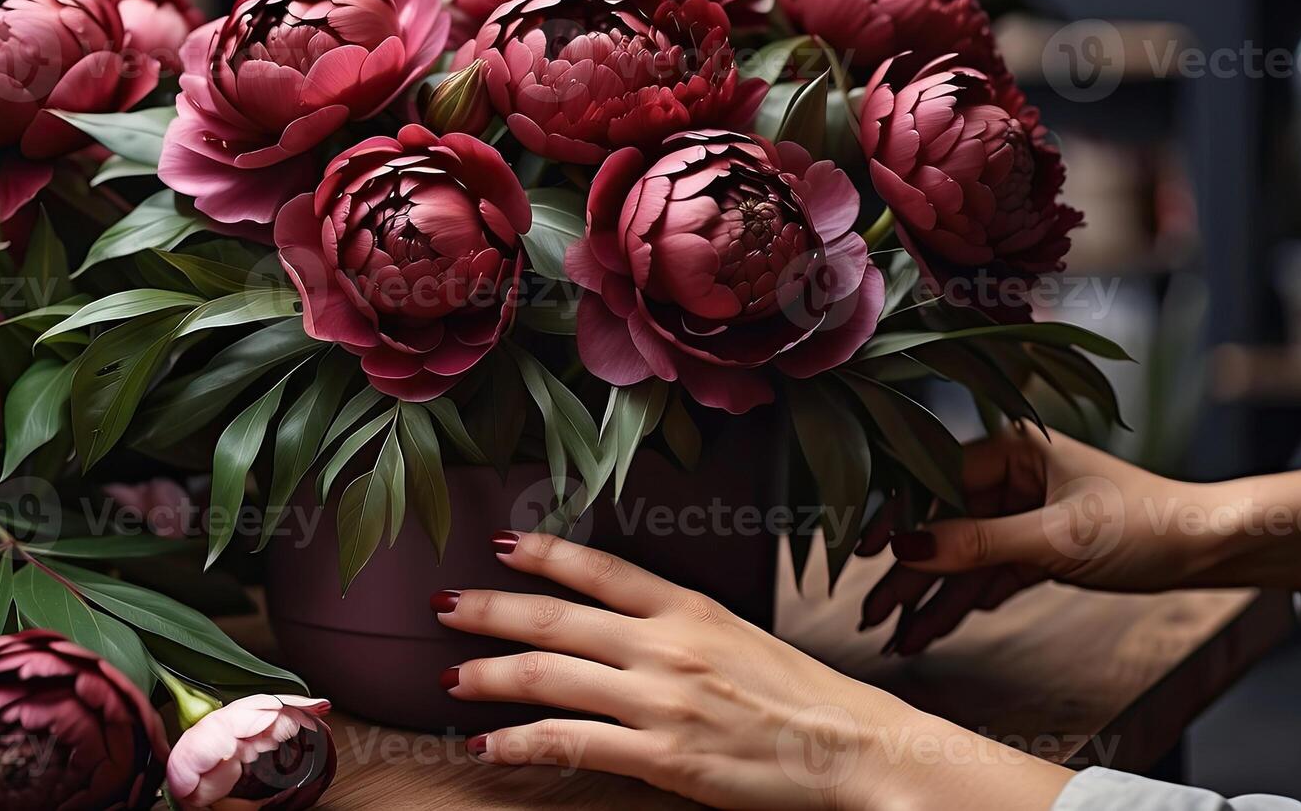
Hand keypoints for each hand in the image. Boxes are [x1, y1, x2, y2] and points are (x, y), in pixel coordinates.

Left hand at [434, 532, 1073, 810]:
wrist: (855, 746)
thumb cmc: (808, 697)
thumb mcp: (745, 638)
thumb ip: (686, 631)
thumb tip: (635, 630)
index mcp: (691, 608)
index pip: (601, 568)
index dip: (546, 552)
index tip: (503, 544)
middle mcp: (667, 644)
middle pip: (558, 617)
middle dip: (492, 610)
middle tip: (446, 605)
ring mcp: (660, 699)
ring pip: (551, 676)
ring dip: (491, 675)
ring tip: (453, 678)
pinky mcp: (662, 755)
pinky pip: (571, 743)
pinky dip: (521, 742)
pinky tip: (488, 745)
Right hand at [858, 427, 1300, 655]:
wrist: (1214, 547)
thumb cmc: (1144, 523)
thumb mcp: (1055, 537)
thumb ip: (978, 544)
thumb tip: (905, 549)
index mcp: (1012, 447)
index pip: (934, 480)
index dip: (897, 520)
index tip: (862, 555)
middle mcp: (1010, 473)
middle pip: (943, 524)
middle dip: (909, 574)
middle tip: (872, 613)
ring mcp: (1022, 510)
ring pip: (963, 555)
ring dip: (933, 597)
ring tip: (898, 636)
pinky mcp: (1038, 545)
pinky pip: (989, 573)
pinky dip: (966, 601)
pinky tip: (936, 627)